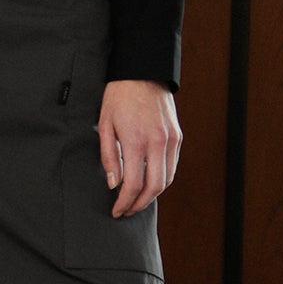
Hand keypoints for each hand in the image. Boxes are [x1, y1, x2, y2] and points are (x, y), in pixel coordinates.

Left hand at [99, 79, 180, 217]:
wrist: (142, 73)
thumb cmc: (118, 97)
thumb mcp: (104, 125)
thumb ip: (109, 157)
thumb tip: (113, 184)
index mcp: (136, 140)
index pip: (133, 184)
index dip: (124, 202)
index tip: (116, 211)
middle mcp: (158, 142)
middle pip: (154, 187)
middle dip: (139, 204)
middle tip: (127, 211)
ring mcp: (171, 140)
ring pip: (167, 179)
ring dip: (152, 195)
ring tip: (137, 201)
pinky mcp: (178, 136)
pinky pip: (172, 166)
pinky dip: (162, 179)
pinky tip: (149, 183)